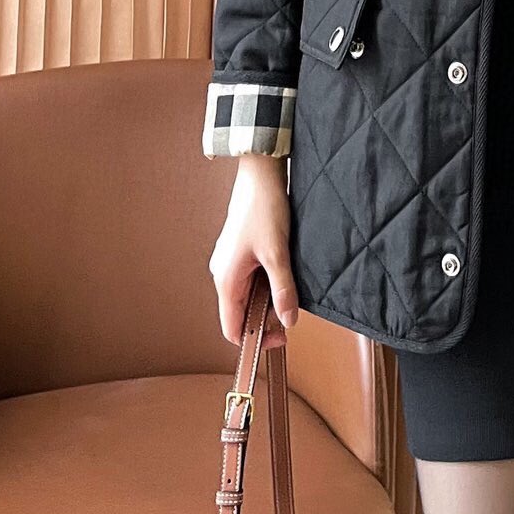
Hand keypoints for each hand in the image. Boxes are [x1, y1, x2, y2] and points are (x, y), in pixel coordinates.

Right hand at [208, 154, 298, 349]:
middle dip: (264, 319)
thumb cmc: (264, 207)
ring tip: (288, 291)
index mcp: (226, 279)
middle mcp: (223, 273)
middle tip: (290, 314)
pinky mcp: (240, 251)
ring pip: (247, 295)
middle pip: (240, 313)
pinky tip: (282, 273)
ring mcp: (230, 262)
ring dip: (267, 300)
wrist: (260, 173)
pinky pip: (250, 278)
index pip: (232, 328)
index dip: (254, 340)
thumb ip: (282, 290)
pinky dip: (266, 283)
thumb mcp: (278, 252)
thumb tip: (287, 321)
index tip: (279, 340)